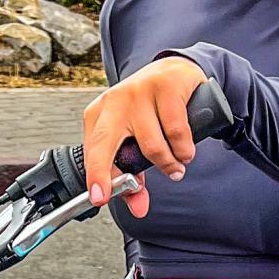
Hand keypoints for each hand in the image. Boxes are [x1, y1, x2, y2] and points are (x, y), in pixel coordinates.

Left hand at [80, 54, 208, 217]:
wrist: (175, 72)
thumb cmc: (150, 111)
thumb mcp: (136, 142)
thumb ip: (135, 177)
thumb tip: (138, 206)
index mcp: (99, 115)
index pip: (92, 151)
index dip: (96, 176)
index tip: (99, 198)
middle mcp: (115, 101)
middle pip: (105, 143)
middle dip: (112, 172)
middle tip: (132, 191)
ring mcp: (139, 91)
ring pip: (151, 145)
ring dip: (169, 163)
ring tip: (177, 163)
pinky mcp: (165, 86)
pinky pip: (176, 131)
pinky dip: (184, 148)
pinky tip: (186, 149)